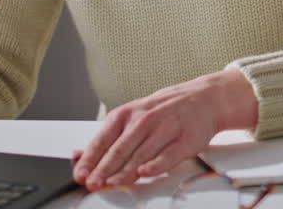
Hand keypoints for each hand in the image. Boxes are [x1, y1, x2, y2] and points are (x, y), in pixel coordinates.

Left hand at [71, 69, 257, 189]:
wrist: (204, 99)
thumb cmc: (164, 110)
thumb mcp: (132, 116)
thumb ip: (108, 138)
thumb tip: (78, 155)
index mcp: (127, 114)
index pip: (103, 139)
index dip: (90, 158)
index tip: (81, 173)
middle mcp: (145, 120)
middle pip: (120, 148)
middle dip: (104, 168)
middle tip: (92, 183)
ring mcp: (165, 129)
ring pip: (141, 153)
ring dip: (125, 170)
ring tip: (112, 183)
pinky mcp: (185, 140)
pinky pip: (168, 155)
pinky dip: (155, 165)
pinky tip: (145, 173)